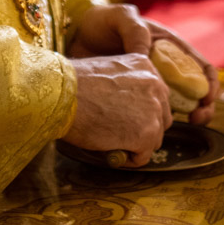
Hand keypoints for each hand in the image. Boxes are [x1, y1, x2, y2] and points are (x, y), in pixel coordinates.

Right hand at [66, 52, 171, 166]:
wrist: (62, 96)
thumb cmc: (74, 85)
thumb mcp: (107, 72)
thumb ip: (125, 84)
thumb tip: (126, 106)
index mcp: (145, 66)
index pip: (156, 95)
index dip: (141, 111)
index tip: (125, 118)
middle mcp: (155, 85)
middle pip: (161, 118)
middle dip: (144, 129)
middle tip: (120, 133)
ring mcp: (153, 110)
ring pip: (154, 139)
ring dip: (136, 144)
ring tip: (112, 141)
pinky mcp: (146, 134)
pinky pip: (143, 156)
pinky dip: (129, 159)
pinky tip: (111, 150)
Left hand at [68, 4, 219, 126]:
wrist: (74, 40)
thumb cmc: (99, 23)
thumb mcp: (118, 16)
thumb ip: (134, 28)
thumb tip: (148, 52)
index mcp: (168, 46)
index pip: (200, 66)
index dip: (210, 82)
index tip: (207, 98)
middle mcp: (165, 68)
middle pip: (194, 92)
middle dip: (203, 107)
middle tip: (196, 119)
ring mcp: (151, 85)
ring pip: (176, 108)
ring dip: (180, 120)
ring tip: (176, 126)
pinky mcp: (135, 99)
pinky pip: (151, 115)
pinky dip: (154, 126)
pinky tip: (147, 133)